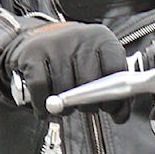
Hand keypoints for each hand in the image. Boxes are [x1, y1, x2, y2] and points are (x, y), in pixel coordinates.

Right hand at [0, 21, 129, 121]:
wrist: (37, 38)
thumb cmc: (74, 57)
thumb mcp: (98, 65)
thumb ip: (113, 91)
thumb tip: (121, 116)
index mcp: (102, 39)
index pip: (115, 69)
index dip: (113, 95)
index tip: (108, 106)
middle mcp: (80, 37)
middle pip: (89, 82)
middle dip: (88, 104)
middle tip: (83, 107)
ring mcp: (55, 43)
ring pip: (64, 88)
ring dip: (65, 107)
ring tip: (65, 105)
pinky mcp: (33, 53)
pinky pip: (40, 88)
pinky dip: (42, 105)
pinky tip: (45, 107)